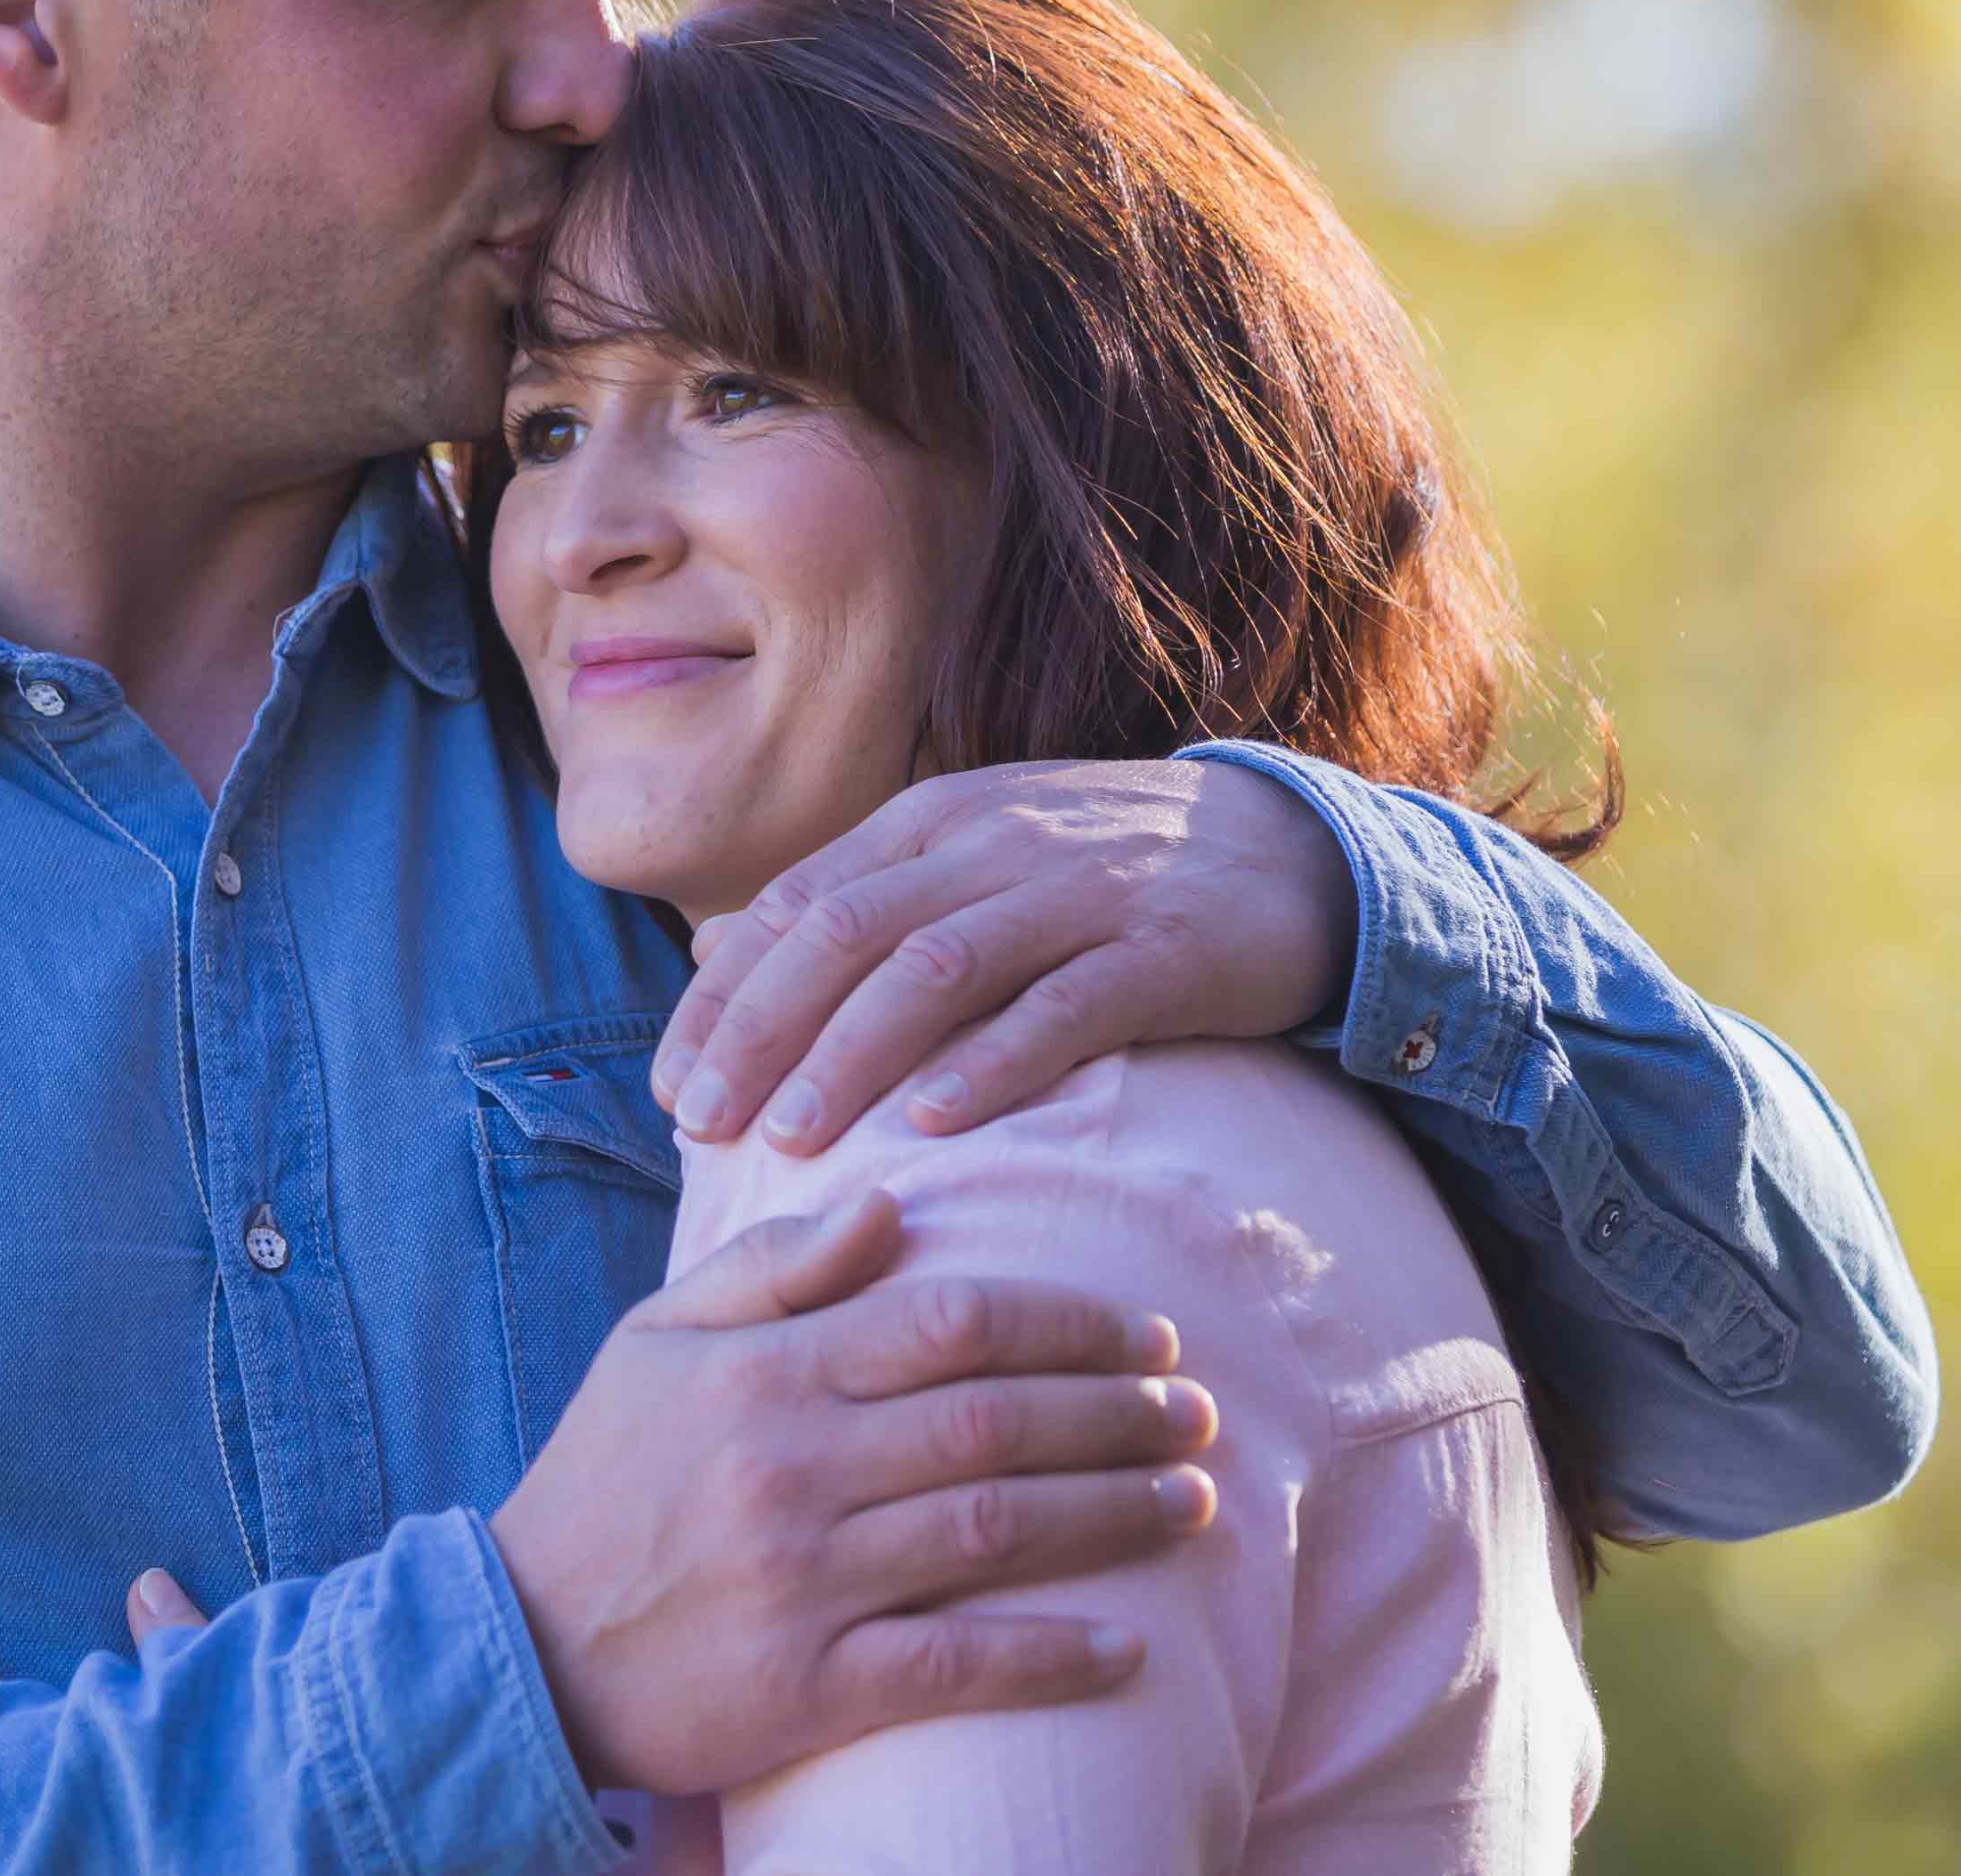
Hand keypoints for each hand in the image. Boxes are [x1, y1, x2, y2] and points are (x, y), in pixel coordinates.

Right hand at [485, 1184, 1217, 1794]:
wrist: (519, 1642)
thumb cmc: (601, 1478)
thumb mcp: (654, 1341)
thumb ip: (770, 1267)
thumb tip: (889, 1206)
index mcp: (762, 1372)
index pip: (948, 1321)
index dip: (1066, 1322)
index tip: (1146, 1333)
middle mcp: (791, 1466)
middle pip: (993, 1420)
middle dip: (1117, 1413)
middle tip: (1198, 1412)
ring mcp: (801, 1580)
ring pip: (992, 1529)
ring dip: (1112, 1515)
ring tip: (1193, 1505)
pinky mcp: (805, 1688)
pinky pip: (951, 1669)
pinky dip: (1047, 1659)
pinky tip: (1128, 1652)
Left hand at [657, 759, 1351, 1155]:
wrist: (1291, 851)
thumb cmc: (1104, 877)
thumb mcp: (969, 861)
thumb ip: (851, 902)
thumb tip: (718, 950)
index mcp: (933, 821)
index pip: (796, 903)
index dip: (724, 996)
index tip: (668, 1086)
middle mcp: (992, 844)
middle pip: (846, 932)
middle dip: (763, 1032)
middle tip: (703, 1125)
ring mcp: (1078, 893)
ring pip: (938, 966)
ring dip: (853, 1055)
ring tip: (792, 1139)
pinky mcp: (1160, 951)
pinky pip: (1062, 1007)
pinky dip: (991, 1063)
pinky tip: (933, 1125)